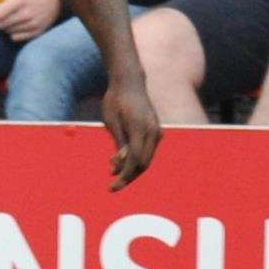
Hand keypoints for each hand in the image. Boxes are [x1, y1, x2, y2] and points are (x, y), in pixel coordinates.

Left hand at [101, 72, 159, 190]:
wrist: (130, 82)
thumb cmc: (116, 99)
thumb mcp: (111, 121)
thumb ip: (119, 142)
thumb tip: (121, 163)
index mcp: (140, 128)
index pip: (134, 160)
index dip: (124, 176)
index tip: (112, 186)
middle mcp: (152, 131)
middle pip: (143, 164)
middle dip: (128, 176)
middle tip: (113, 184)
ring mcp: (156, 131)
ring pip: (146, 159)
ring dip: (131, 167)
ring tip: (112, 166)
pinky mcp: (155, 131)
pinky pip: (147, 151)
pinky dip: (136, 158)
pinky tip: (121, 157)